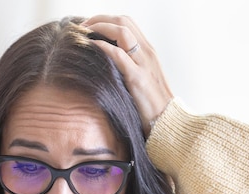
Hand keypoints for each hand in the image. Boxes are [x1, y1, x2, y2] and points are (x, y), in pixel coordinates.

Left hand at [83, 15, 173, 135]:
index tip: (89, 25)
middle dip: (99, 19)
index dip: (106, 19)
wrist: (166, 119)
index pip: (127, 22)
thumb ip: (128, 65)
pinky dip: (103, 47)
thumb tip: (104, 61)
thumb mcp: (140, 77)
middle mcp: (147, 52)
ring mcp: (144, 63)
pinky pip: (119, 55)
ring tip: (83, 33)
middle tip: (81, 25)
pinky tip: (91, 46)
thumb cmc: (150, 102)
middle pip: (123, 21)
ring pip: (123, 32)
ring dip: (99, 27)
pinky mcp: (138, 78)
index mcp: (147, 51)